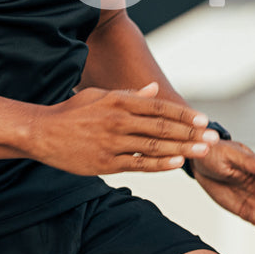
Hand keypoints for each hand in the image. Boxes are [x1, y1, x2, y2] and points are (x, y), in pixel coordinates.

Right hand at [30, 82, 217, 175]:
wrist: (42, 133)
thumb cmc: (73, 112)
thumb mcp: (100, 96)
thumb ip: (130, 95)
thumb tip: (154, 89)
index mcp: (118, 101)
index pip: (159, 107)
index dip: (183, 114)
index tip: (203, 119)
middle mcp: (118, 121)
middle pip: (162, 127)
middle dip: (190, 133)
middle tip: (212, 138)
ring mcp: (113, 143)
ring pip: (154, 147)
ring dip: (181, 149)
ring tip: (202, 151)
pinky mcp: (106, 163)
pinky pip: (138, 164)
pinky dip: (159, 165)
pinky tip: (177, 164)